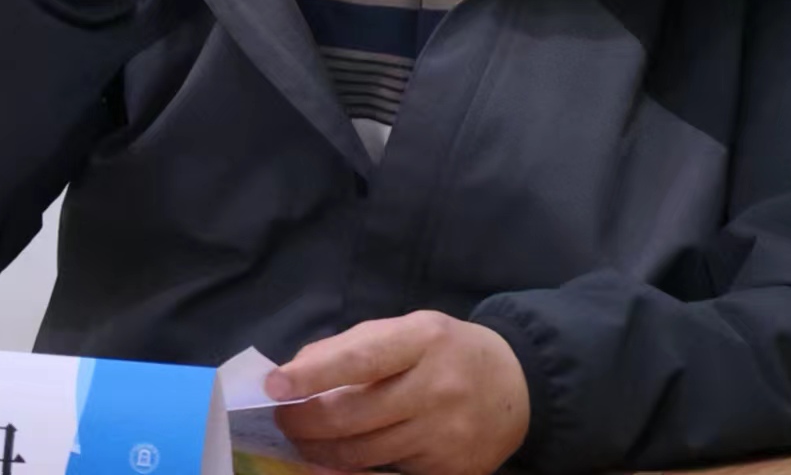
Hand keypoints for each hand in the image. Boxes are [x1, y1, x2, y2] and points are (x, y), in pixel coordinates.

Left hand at [267, 312, 529, 474]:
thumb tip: (295, 372)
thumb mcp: (409, 329)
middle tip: (283, 420)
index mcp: (424, 339)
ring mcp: (445, 435)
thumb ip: (354, 345)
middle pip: (352, 417)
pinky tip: (340, 461)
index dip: (313, 374)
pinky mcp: (449, 472)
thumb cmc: (448, 351)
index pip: (360, 359)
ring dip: (321, 451)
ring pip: (362, 455)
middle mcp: (437, 387)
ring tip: (306, 440)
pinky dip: (355, 471)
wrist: (516, 387)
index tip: (273, 385)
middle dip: (304, 422)